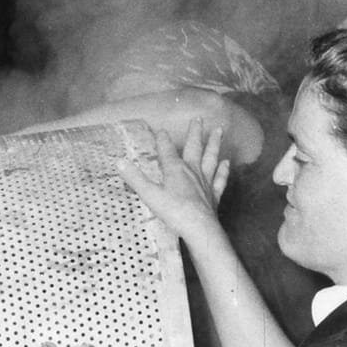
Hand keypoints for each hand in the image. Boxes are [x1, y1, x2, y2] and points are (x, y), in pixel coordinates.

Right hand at [117, 117, 230, 244]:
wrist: (199, 227)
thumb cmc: (173, 211)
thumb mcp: (149, 195)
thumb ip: (135, 178)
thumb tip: (119, 162)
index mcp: (175, 169)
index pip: (167, 150)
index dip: (163, 140)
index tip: (161, 130)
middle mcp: (192, 171)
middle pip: (194, 147)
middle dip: (195, 133)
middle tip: (198, 118)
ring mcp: (205, 181)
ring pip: (211, 158)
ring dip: (214, 144)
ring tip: (219, 131)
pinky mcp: (214, 194)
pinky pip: (220, 178)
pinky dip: (223, 170)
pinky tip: (227, 163)